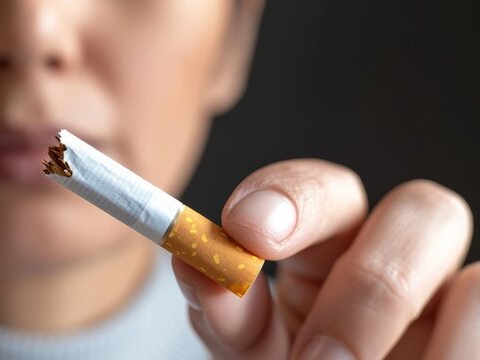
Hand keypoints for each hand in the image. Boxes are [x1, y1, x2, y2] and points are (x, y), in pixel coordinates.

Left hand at [173, 159, 476, 358]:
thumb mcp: (249, 355)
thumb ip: (227, 317)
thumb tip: (201, 268)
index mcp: (328, 251)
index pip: (326, 188)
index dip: (293, 194)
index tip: (246, 228)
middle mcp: (396, 263)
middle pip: (423, 209)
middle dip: (372, 283)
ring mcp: (445, 306)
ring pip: (474, 284)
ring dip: (400, 341)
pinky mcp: (477, 339)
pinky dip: (448, 356)